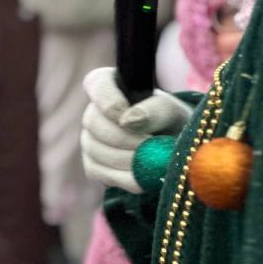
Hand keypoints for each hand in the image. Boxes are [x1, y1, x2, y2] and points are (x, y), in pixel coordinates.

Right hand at [81, 67, 192, 192]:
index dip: (109, 103)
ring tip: (153, 161)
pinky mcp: (93, 166)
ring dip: (129, 160)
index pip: (96, 85)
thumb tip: (128, 120)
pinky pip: (103, 174)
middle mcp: (92, 112)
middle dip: (125, 138)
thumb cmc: (170, 120)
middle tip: (151, 145)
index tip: (128, 119)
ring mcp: (89, 140)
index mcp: (106, 85)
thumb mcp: (170, 110)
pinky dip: (126, 178)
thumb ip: (153, 110)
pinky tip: (145, 177)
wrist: (173, 148)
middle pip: (94, 124)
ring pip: (97, 151)